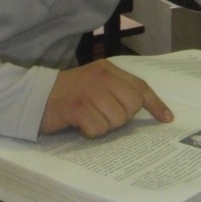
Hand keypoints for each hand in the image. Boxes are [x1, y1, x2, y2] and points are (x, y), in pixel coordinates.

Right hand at [39, 59, 173, 137]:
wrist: (34, 96)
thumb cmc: (67, 94)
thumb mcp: (94, 84)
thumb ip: (115, 90)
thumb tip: (142, 108)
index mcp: (108, 69)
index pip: (140, 87)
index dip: (155, 104)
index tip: (166, 119)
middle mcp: (102, 76)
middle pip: (132, 106)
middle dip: (121, 117)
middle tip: (103, 116)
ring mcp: (89, 90)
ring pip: (116, 120)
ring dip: (103, 126)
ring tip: (87, 118)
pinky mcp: (77, 106)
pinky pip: (98, 129)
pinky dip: (90, 133)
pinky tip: (78, 124)